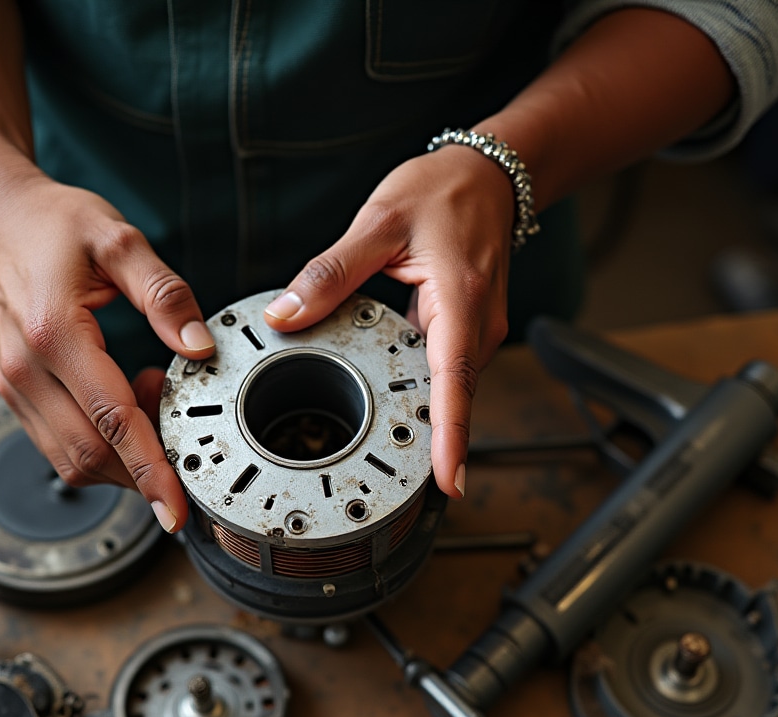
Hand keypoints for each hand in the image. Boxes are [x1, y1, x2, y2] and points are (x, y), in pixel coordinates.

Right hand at [0, 167, 212, 531]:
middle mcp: (26, 370)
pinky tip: (124, 402)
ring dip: (124, 455)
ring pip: (74, 460)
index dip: (150, 471)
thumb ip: (165, 295)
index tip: (176, 510)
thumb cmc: (55, 225)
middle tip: (180, 423)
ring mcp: (15, 387)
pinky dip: (102, 443)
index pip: (112, 422)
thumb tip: (200, 348)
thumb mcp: (120, 241)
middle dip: (145, 465)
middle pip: (92, 456)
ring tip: (151, 398)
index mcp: (54, 334)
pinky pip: (61, 444)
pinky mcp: (16, 394)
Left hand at [263, 144, 516, 498]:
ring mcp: (476, 333)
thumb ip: (330, 273)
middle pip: (452, 399)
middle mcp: (476, 327)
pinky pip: (445, 374)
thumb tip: (286, 315)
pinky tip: (393, 399)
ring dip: (421, 418)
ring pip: (449, 390)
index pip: (455, 384)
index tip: (448, 482)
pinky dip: (421, 391)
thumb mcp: (379, 221)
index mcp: (458, 302)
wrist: (491, 173)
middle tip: (389, 480)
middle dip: (428, 444)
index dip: (452, 438)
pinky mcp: (467, 333)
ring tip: (386, 451)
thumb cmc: (443, 191)